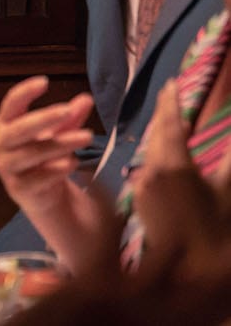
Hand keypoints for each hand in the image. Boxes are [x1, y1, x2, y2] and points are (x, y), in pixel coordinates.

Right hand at [0, 75, 95, 209]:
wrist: (42, 195)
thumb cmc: (46, 157)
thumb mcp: (59, 134)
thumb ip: (71, 117)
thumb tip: (86, 98)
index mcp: (6, 125)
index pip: (10, 105)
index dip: (24, 93)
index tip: (44, 82)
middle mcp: (0, 144)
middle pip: (17, 129)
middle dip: (43, 119)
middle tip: (68, 110)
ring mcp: (7, 167)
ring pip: (31, 153)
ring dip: (60, 144)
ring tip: (86, 136)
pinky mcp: (18, 188)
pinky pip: (38, 177)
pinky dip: (57, 169)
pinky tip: (72, 162)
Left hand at [132, 80, 230, 283]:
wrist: (186, 276)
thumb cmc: (215, 234)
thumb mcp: (230, 192)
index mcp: (173, 165)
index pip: (170, 123)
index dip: (171, 102)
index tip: (171, 84)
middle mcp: (150, 172)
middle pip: (156, 136)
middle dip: (163, 114)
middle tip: (169, 96)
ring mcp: (141, 188)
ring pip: (149, 152)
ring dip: (159, 135)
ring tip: (168, 119)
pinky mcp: (139, 202)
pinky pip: (147, 170)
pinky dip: (157, 156)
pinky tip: (165, 154)